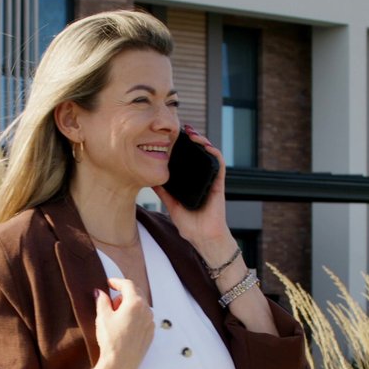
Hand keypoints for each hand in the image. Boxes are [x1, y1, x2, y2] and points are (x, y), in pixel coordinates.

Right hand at [92, 277, 152, 368]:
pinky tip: (124, 326)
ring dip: (129, 306)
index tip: (109, 283)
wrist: (120, 364)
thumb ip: (102, 301)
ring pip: (140, 306)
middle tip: (111, 303)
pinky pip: (144, 318)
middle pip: (136, 294)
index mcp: (135, 303)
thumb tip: (100, 293)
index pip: (127, 285)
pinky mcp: (150, 333)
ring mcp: (150, 322)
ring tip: (116, 317)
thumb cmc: (111, 341)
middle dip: (123, 294)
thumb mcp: (102, 317)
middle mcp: (146, 310)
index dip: (117, 282)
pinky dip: (135, 316)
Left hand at [154, 126, 235, 262]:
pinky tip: (206, 146)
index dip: (183, 147)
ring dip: (203, 142)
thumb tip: (150, 181)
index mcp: (192, 182)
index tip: (172, 138)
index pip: (188, 160)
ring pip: (209, 155)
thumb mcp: (172, 206)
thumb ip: (164, 193)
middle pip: (199, 154)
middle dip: (192, 139)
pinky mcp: (218, 184)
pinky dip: (214, 153)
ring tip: (193, 134)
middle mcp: (202, 179)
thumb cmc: (191, 225)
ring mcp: (211, 180)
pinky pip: (219, 165)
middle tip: (182, 130)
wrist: (204, 238)